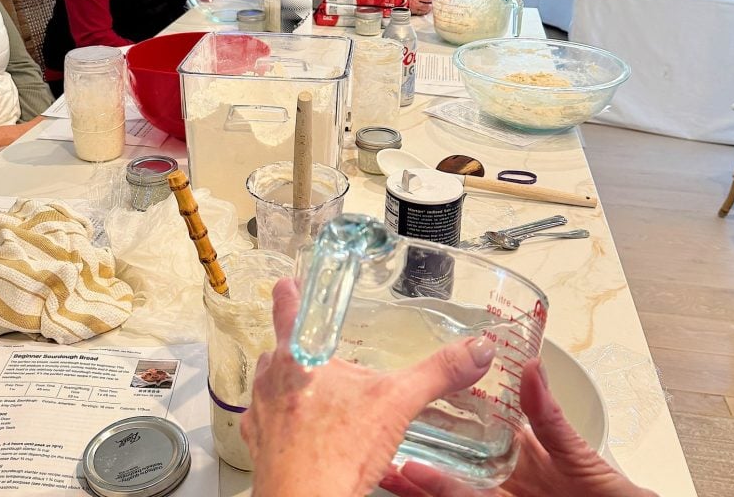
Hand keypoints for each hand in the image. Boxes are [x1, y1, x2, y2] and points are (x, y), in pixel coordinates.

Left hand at [240, 278, 494, 496]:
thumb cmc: (335, 453)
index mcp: (298, 352)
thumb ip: (438, 372)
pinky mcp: (257, 444)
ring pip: (271, 382)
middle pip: (279, 345)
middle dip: (300, 346)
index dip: (290, 289)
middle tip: (324, 351)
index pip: (286, 303)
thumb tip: (476, 349)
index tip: (292, 280)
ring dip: (290, 384)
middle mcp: (270, 376)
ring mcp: (260, 411)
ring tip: (320, 393)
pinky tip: (308, 430)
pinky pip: (267, 421)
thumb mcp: (397, 403)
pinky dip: (285, 421)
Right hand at [380, 360, 657, 496]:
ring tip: (391, 471)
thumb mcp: (580, 453)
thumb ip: (550, 417)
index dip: (443, 421)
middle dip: (420, 457)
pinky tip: (416, 493)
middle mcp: (508, 482)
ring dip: (421, 486)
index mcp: (523, 455)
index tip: (413, 402)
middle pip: (456, 468)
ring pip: (456, 493)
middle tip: (386, 441)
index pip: (475, 433)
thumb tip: (531, 366)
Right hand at [402, 0, 430, 15]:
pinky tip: (423, 12)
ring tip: (429, 9)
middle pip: (426, 6)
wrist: (387, 1)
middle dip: (430, 5)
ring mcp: (411, 8)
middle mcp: (414, 3)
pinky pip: (417, 14)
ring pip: (422, 11)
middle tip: (432, 4)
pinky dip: (422, 13)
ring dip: (427, 10)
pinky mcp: (408, 13)